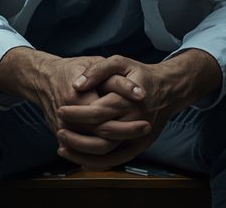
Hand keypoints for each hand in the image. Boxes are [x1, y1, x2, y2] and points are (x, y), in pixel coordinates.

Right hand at [0, 48, 149, 156]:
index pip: (105, 113)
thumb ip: (116, 79)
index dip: (127, 119)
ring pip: (93, 149)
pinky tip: (120, 147)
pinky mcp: (62, 135)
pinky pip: (84, 152)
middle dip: (126, 134)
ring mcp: (63, 128)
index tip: (146, 119)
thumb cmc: (73, 69)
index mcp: (76, 96)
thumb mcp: (94, 64)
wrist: (43, 79)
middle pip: (101, 136)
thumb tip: (140, 93)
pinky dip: (102, 154)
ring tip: (136, 140)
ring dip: (117, 148)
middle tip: (146, 128)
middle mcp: (68, 115)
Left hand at [55, 50, 220, 169]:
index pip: (98, 111)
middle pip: (101, 135)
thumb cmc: (140, 74)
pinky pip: (115, 160)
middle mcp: (134, 121)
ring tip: (62, 148)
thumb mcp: (120, 62)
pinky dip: (96, 163)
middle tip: (58, 129)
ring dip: (82, 154)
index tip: (60, 110)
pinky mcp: (139, 147)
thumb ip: (98, 70)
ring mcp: (138, 137)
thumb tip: (77, 85)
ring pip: (107, 153)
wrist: (167, 89)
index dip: (77, 113)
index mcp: (128, 101)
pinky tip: (79, 159)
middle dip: (76, 136)